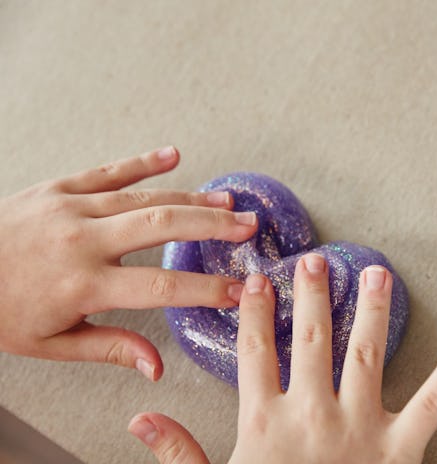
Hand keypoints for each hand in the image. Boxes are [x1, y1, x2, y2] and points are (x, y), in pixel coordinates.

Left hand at [0, 147, 257, 379]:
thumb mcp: (52, 342)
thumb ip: (110, 348)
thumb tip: (157, 366)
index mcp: (82, 285)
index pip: (160, 287)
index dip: (205, 289)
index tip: (238, 291)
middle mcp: (82, 241)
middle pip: (162, 226)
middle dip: (213, 225)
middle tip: (248, 225)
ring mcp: (71, 208)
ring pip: (144, 197)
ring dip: (191, 197)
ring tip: (227, 200)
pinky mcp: (59, 187)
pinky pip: (109, 171)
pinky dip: (144, 161)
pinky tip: (174, 155)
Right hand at [129, 253, 436, 462]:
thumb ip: (180, 454)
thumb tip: (141, 419)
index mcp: (267, 425)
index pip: (254, 354)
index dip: (255, 315)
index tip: (257, 284)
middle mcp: (313, 415)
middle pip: (309, 342)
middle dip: (312, 298)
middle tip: (314, 263)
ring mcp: (360, 427)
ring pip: (364, 354)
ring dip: (371, 311)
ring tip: (376, 273)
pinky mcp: (401, 448)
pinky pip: (432, 402)